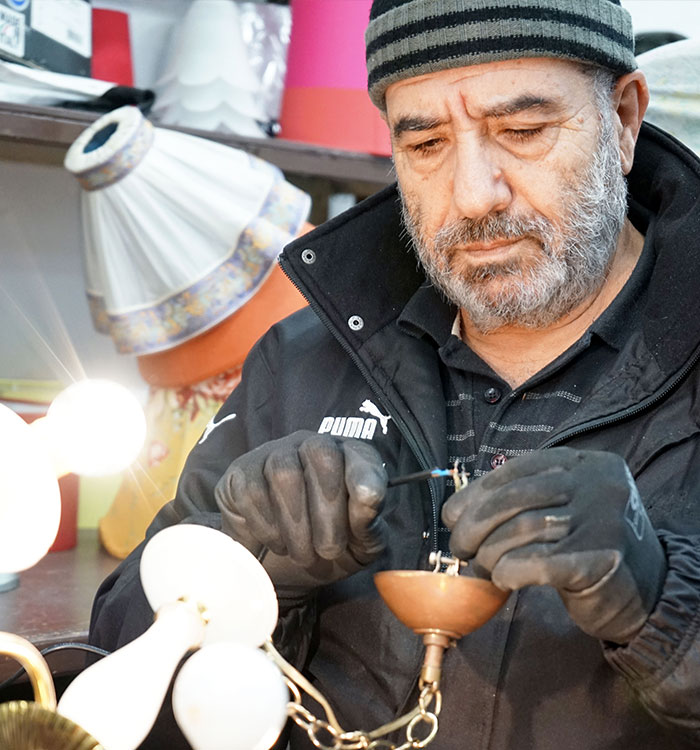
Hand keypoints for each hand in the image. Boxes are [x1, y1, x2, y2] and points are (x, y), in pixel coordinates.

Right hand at [214, 431, 386, 598]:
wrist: (277, 569)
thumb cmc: (326, 550)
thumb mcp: (358, 547)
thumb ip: (369, 524)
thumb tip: (369, 498)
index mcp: (350, 460)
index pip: (361, 455)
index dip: (365, 474)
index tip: (369, 499)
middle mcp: (313, 446)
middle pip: (321, 454)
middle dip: (328, 509)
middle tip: (328, 550)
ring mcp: (274, 454)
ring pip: (284, 472)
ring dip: (296, 523)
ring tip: (302, 554)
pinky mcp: (242, 472)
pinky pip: (252, 490)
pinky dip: (267, 525)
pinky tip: (277, 542)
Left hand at [442, 448, 666, 643]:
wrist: (647, 591)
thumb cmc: (588, 544)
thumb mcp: (562, 507)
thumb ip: (520, 499)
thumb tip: (456, 511)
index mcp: (585, 462)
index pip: (518, 469)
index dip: (477, 493)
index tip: (452, 516)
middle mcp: (597, 484)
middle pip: (516, 499)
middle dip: (476, 524)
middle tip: (460, 546)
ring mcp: (602, 520)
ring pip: (522, 530)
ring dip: (489, 551)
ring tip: (480, 565)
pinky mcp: (600, 560)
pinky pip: (537, 562)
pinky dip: (509, 571)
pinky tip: (503, 579)